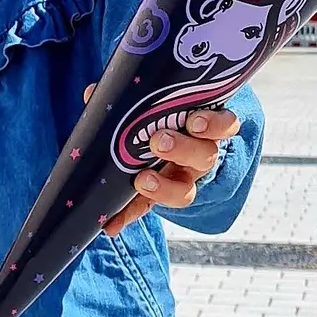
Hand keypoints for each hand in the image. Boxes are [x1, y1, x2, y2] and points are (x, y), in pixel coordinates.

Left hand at [85, 84, 240, 236]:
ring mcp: (180, 181)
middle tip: (158, 141)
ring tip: (142, 180)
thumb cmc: (161, 118)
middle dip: (183, 149)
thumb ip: (131, 97)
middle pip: (205, 156)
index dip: (213, 124)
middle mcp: (198, 157)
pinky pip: (147, 209)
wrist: (159, 144)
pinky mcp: (158, 199)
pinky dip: (127, 215)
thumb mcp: (155, 104)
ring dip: (163, 188)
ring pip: (185, 190)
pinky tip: (110, 224)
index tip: (194, 122)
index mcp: (203, 128)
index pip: (223, 124)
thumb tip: (93, 92)